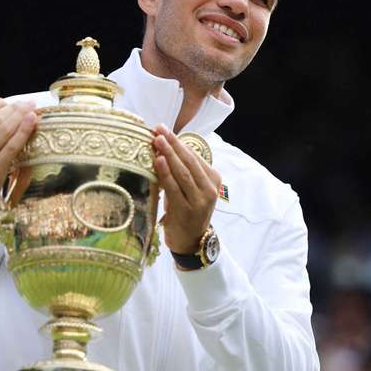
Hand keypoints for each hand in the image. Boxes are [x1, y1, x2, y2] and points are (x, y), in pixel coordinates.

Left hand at [152, 124, 221, 253]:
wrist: (190, 241)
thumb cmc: (187, 210)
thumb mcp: (190, 189)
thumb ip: (183, 171)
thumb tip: (163, 146)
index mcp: (213, 179)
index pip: (194, 155)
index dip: (178, 141)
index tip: (163, 129)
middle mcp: (209, 188)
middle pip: (189, 160)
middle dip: (173, 143)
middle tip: (158, 129)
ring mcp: (200, 200)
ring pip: (183, 172)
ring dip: (168, 154)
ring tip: (157, 140)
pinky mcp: (187, 210)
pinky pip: (174, 187)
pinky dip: (166, 173)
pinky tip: (158, 161)